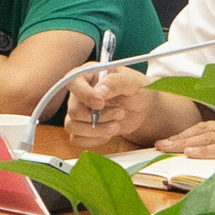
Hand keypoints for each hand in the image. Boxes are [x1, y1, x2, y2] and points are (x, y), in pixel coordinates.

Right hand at [55, 70, 185, 152]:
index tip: (101, 103)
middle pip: (74, 110)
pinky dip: (94, 140)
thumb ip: (116, 82)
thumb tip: (99, 91)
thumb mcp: (133, 82)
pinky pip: (77, 139)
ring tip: (117, 125)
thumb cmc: (137, 90)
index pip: (73, 82)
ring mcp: (78, 112)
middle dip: (99, 117)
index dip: (84, 94)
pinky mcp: (80, 128)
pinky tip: (108, 133)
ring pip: (73, 126)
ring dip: (97, 130)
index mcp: (88, 75)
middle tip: (120, 113)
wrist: (141, 107)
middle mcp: (79, 93)